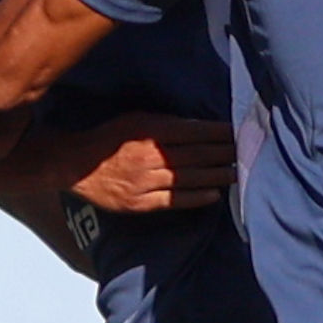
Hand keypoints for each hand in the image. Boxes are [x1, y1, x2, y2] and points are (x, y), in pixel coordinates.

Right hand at [62, 112, 235, 213]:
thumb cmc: (109, 138)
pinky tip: (214, 195)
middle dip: (224, 154)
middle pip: (196, 156)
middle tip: (247, 152)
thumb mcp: (135, 119)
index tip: (237, 132)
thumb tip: (198, 127)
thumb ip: (165, 123)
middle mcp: (150, 157)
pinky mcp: (140, 203)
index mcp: (149, 131)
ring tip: (238, 173)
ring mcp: (145, 182)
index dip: (218, 133)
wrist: (75, 165)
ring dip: (217, 176)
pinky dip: (197, 198)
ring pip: (189, 179)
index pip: (193, 132)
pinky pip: (174, 201)